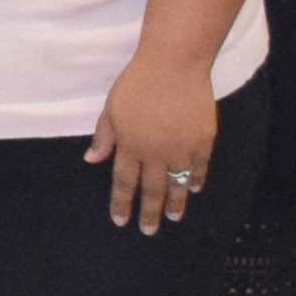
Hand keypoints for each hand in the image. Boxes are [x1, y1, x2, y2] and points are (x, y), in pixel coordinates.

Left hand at [90, 55, 220, 232]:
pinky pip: (199, 168)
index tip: (121, 220)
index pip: (124, 182)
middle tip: (148, 231)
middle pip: (151, 190)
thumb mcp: (112, 108)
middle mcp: (155, 153)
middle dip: (149, 213)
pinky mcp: (203, 140)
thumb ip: (104, 136)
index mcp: (130, 145)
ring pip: (177, 184)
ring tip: (173, 218)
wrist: (174, 64)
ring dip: (175, 203)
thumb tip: (92, 160)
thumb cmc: (138, 82)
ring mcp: (182, 149)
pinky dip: (196, 180)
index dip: (122, 203)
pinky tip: (194, 189)